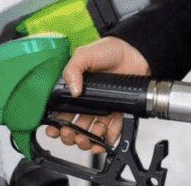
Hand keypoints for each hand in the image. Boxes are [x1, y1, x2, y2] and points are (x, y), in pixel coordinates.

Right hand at [44, 37, 150, 154]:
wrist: (136, 52)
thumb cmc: (110, 50)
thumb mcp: (85, 54)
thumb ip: (73, 69)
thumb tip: (72, 90)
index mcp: (75, 87)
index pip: (61, 110)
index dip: (55, 122)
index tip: (53, 129)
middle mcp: (87, 100)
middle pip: (74, 125)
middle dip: (69, 134)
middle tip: (70, 134)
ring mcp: (102, 108)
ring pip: (90, 132)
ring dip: (86, 140)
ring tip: (86, 138)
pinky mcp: (117, 112)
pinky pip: (111, 131)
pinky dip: (107, 139)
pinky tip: (103, 139)